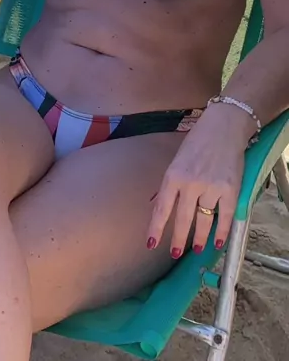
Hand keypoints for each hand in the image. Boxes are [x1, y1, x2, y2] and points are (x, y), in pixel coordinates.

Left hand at [147, 108, 246, 256]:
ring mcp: (211, 187)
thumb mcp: (177, 161)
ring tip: (196, 248)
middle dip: (178, 239)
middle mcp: (190, 183)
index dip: (156, 228)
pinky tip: (217, 242)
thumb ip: (171, 184)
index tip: (151, 243)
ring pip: (204, 220)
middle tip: (175, 253)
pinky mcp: (230, 189)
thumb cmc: (197, 142)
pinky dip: (222, 231)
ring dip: (199, 237)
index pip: (162, 208)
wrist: (223, 128)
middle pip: (183, 218)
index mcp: (173, 175)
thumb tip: (159, 204)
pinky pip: (225, 217)